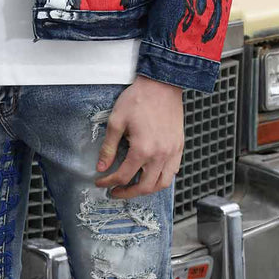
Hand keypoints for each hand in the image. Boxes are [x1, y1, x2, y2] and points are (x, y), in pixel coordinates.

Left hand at [94, 75, 183, 197]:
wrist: (162, 84)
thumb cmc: (139, 99)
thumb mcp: (116, 121)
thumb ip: (109, 148)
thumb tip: (101, 167)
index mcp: (142, 150)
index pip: (123, 176)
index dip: (108, 182)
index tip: (100, 182)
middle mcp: (160, 155)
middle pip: (143, 187)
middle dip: (126, 193)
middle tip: (114, 192)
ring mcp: (172, 152)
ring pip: (162, 184)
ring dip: (146, 190)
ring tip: (133, 188)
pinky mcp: (179, 147)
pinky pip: (172, 172)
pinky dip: (161, 179)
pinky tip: (151, 174)